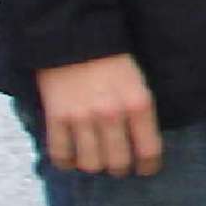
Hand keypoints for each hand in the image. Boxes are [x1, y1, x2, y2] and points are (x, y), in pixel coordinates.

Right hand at [36, 53, 161, 175]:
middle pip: (118, 163)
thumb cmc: (111, 59)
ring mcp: (82, 117)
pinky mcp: (56, 117)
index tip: (146, 169)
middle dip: (120, 169)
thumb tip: (142, 146)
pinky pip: (61, 155)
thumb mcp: (138, 82)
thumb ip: (140, 113)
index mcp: (138, 104)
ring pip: (90, 164)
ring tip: (95, 158)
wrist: (74, 35)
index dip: (149, 166)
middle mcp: (111, 114)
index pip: (148, 151)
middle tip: (118, 164)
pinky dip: (66, 161)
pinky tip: (71, 156)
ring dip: (94, 165)